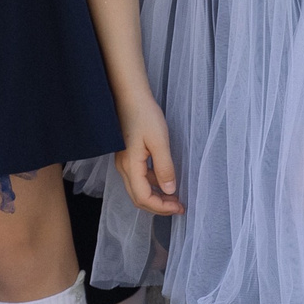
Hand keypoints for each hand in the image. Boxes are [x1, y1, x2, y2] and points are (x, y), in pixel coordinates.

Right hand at [113, 93, 181, 215]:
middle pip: (139, 198)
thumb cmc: (144, 115)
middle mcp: (124, 168)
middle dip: (159, 206)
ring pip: (138, 190)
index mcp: (130, 166)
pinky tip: (165, 181)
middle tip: (179, 207)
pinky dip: (152, 186)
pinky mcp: (127, 157)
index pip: (144, 198)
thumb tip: (170, 190)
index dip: (162, 207)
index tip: (179, 207)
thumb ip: (164, 167)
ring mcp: (124, 163)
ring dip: (156, 197)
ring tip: (175, 197)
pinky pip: (138, 179)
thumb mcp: (159, 141)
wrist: (130, 96)